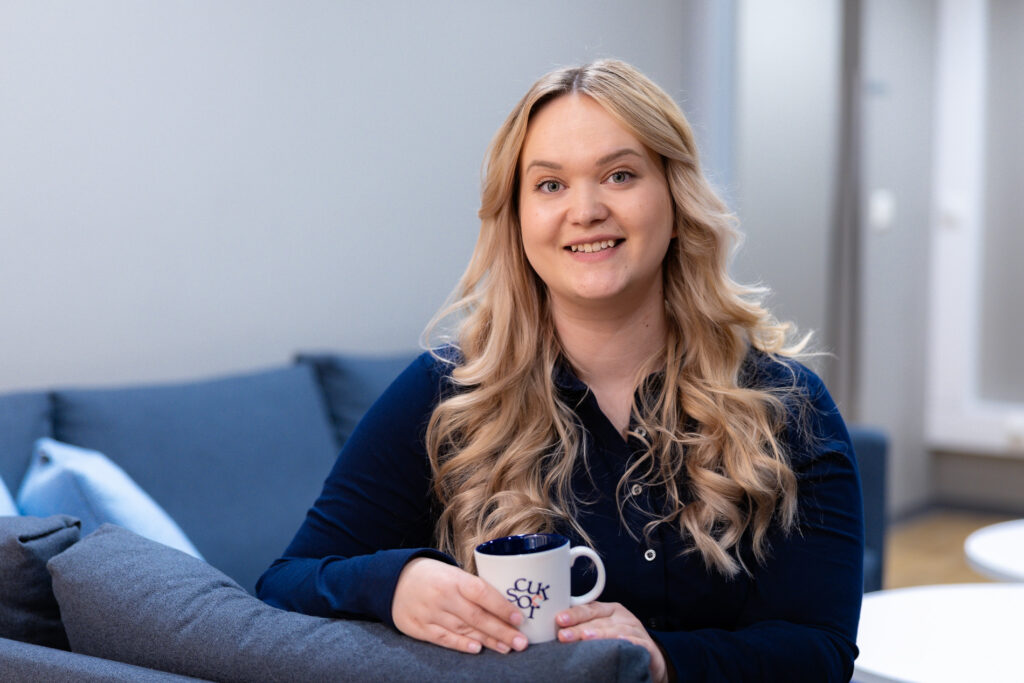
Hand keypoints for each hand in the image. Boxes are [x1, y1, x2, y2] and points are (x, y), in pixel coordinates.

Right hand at [392, 557, 527, 654]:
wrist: (393, 580)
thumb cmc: (432, 576)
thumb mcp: (451, 572)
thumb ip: (473, 587)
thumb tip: (504, 605)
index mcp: (453, 578)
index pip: (482, 592)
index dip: (501, 606)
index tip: (519, 618)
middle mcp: (442, 596)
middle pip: (476, 616)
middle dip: (501, 631)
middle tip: (521, 642)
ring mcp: (430, 613)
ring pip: (464, 630)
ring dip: (487, 640)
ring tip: (507, 648)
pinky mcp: (419, 627)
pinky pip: (443, 638)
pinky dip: (460, 644)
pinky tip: (477, 648)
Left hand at [556, 602, 667, 682]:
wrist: (649, 659)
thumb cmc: (618, 643)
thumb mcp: (601, 631)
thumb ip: (584, 628)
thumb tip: (556, 630)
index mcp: (609, 611)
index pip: (590, 608)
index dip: (574, 613)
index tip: (559, 620)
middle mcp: (623, 617)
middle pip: (599, 620)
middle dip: (580, 627)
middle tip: (564, 635)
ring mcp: (636, 630)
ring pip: (617, 630)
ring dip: (601, 633)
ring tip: (586, 638)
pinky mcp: (647, 645)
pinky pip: (637, 642)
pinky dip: (628, 642)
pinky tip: (618, 643)